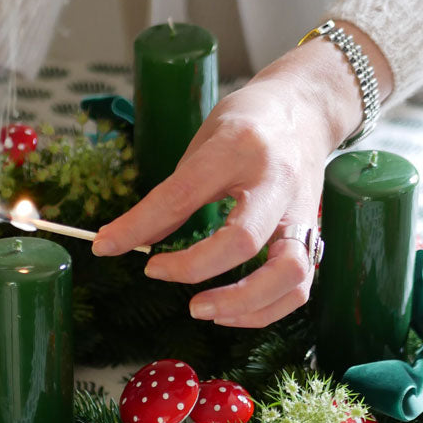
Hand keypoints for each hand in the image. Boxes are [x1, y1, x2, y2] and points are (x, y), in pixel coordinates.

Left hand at [92, 25, 391, 326]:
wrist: (308, 109)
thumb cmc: (249, 124)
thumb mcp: (203, 143)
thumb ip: (174, 193)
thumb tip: (134, 240)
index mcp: (239, 149)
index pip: (183, 195)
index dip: (140, 225)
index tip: (107, 245)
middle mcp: (277, 183)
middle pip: (243, 240)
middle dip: (196, 269)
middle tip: (157, 274)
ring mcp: (304, 213)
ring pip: (287, 274)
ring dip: (243, 303)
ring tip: (202, 310)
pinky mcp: (315, 236)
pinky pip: (299, 288)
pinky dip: (265, 310)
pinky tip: (232, 313)